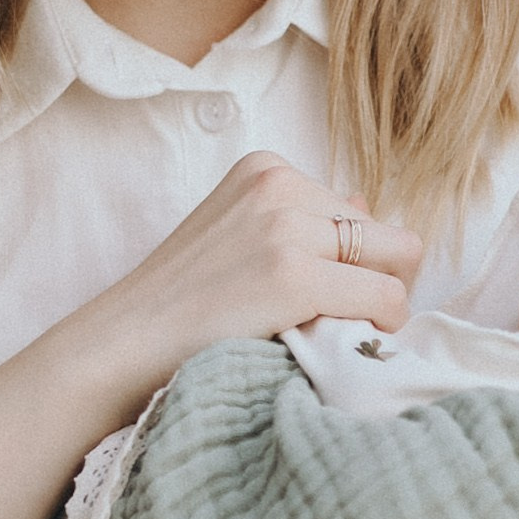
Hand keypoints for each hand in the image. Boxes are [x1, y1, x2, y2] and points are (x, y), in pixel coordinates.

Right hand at [75, 151, 421, 416]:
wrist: (119, 345)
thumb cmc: (177, 306)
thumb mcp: (238, 238)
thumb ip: (302, 220)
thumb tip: (367, 205)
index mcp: (266, 169)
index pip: (358, 212)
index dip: (356, 265)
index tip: (325, 301)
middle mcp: (281, 183)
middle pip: (387, 234)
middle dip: (376, 280)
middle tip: (338, 324)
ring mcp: (287, 225)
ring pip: (398, 261)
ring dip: (379, 306)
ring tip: (335, 335)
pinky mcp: (294, 273)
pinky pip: (387, 299)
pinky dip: (380, 330)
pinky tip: (341, 348)